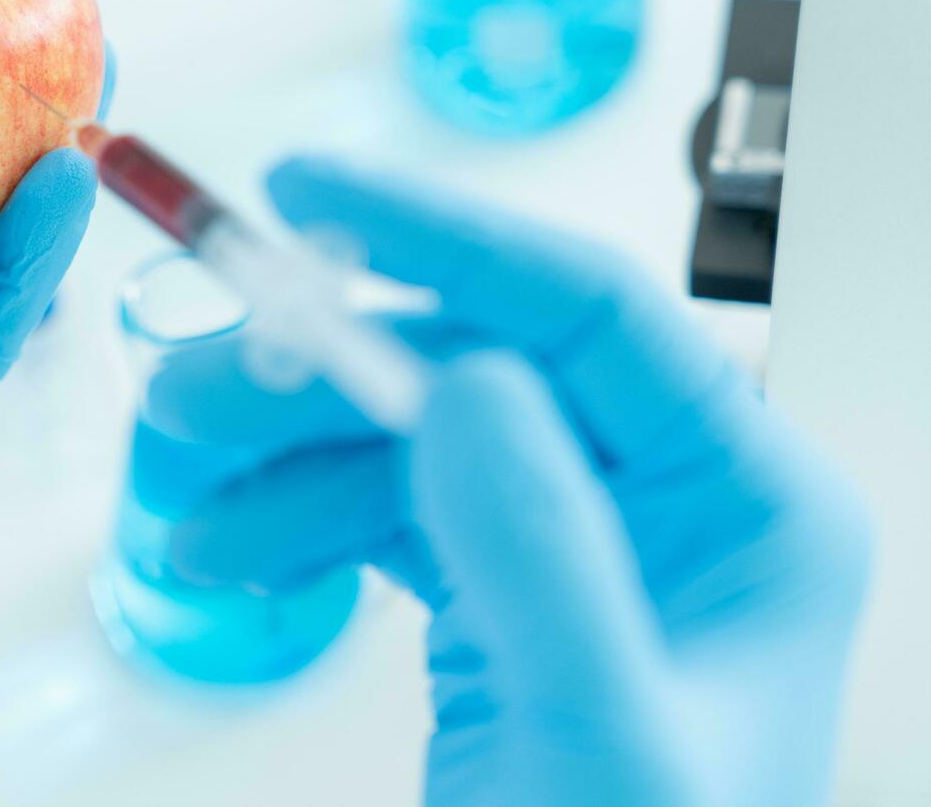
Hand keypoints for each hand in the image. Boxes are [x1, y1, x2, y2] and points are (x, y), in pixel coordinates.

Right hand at [160, 157, 870, 804]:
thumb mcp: (593, 738)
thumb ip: (544, 558)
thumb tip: (465, 385)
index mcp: (750, 501)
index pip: (592, 314)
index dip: (443, 238)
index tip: (309, 191)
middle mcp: (672, 501)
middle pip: (478, 370)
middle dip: (326, 374)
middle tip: (196, 386)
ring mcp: (580, 544)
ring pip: (414, 441)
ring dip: (289, 453)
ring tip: (180, 489)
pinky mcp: (502, 593)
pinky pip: (390, 514)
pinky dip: (302, 519)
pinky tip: (227, 546)